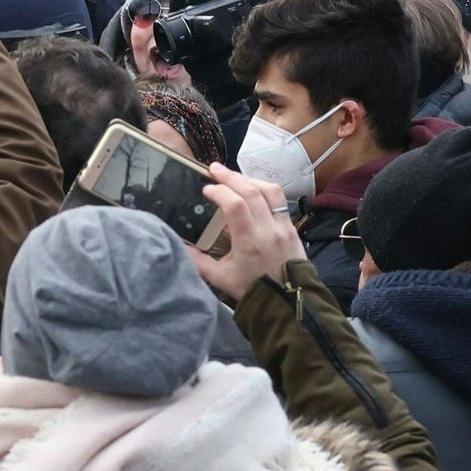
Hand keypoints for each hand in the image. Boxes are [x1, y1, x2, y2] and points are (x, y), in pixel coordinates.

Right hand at [189, 160, 300, 299]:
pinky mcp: (292, 228)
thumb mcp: (220, 278)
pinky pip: (278, 200)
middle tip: (214, 168)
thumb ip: (198, 260)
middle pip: (251, 191)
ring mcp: (283, 227)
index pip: (235, 204)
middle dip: (230, 176)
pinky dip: (263, 190)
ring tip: (233, 176)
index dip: (219, 191)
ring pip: (269, 190)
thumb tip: (178, 244)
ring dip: (249, 179)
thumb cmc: (253, 290)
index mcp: (249, 242)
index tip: (207, 189)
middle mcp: (269, 230)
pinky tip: (251, 191)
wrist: (288, 302)